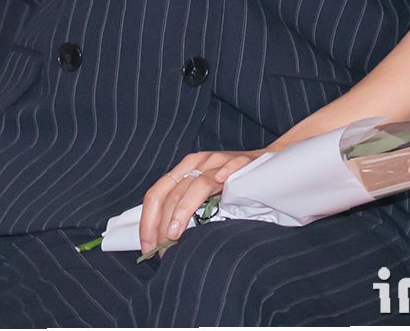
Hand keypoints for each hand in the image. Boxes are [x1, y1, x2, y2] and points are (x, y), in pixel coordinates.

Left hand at [139, 148, 271, 256]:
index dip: (147, 221)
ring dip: (183, 210)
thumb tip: (163, 241)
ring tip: (175, 234)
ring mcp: (220, 161)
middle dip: (163, 223)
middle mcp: (198, 163)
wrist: (261, 162)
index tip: (147, 246)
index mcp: (184, 170)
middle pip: (173, 192)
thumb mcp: (202, 194)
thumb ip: (185, 209)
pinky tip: (221, 184)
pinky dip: (225, 174)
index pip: (156, 193)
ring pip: (197, 183)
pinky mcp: (242, 161)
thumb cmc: (230, 183)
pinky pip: (232, 166)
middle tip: (163, 249)